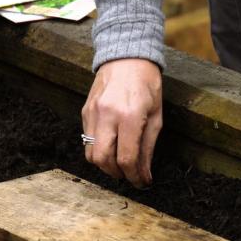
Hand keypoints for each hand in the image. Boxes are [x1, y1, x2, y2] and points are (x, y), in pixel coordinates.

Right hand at [82, 59, 162, 187]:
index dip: (134, 177)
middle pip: (103, 161)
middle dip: (117, 174)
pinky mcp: (84, 112)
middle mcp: (107, 116)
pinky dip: (99, 149)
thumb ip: (148, 147)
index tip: (142, 183)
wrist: (126, 57)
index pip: (127, 158)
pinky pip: (87, 140)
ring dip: (105, 165)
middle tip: (129, 174)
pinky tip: (111, 145)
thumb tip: (144, 174)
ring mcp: (92, 113)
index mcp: (130, 116)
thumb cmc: (147, 85)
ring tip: (119, 162)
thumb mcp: (156, 116)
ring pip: (90, 154)